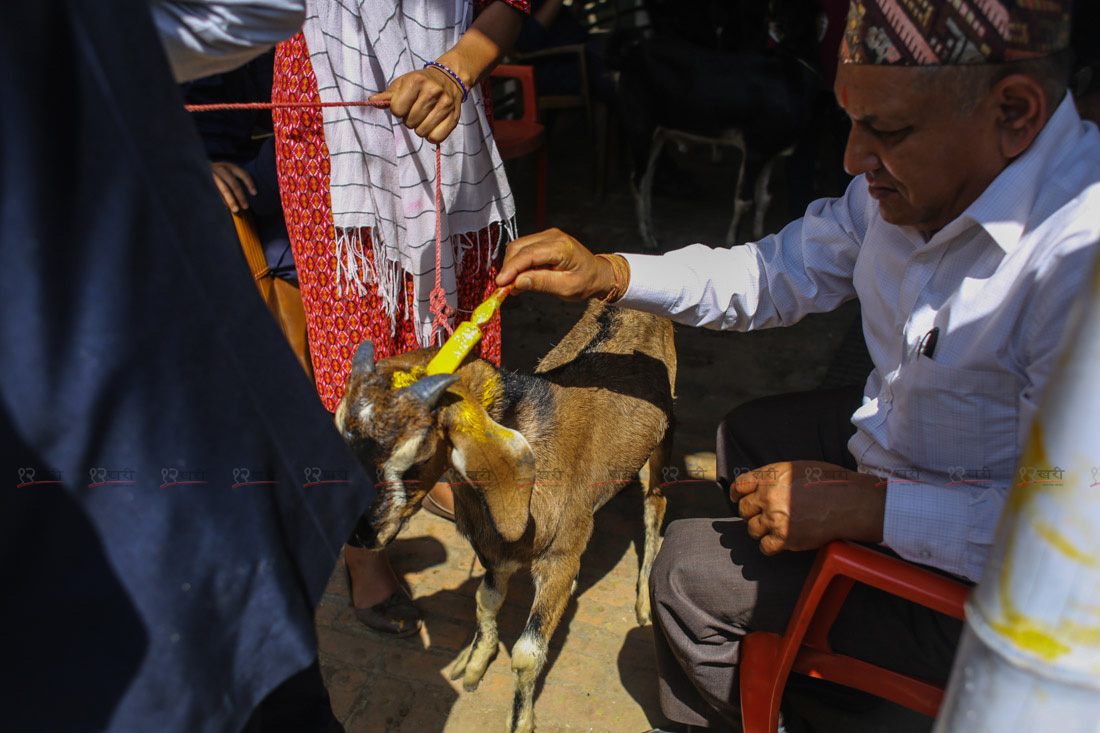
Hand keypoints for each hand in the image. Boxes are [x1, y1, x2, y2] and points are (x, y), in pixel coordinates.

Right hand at [210, 161, 255, 212]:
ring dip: (231, 201)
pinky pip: (215, 192)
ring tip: (236, 210)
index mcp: (230, 166)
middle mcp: (221, 169)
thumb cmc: (218, 173)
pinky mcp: (205, 181)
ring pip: (224, 189)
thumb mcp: (227, 171)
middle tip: (246, 207)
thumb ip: (236, 179)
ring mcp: (212, 175)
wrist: (197, 167)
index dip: (250, 184)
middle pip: (234, 183)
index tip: (255, 194)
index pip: (244, 174)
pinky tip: (226, 207)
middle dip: (241, 196)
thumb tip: (250, 194)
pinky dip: (221, 200)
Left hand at [371, 67, 462, 143]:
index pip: (397, 109)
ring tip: (424, 117)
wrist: (450, 78)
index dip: (398, 110)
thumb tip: (372, 100)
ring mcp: (445, 104)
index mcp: (416, 81)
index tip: (404, 105)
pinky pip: (436, 138)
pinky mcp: (454, 117)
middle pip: (409, 122)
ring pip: (422, 132)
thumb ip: (388, 95)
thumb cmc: (421, 82)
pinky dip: (431, 136)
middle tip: (415, 111)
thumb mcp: (403, 83)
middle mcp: (432, 91)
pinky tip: (432, 126)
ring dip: (419, 128)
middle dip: (409, 119)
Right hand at [495, 228, 617, 300]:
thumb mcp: (566, 287)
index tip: (500, 283)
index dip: (511, 269)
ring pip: (518, 247)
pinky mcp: (543, 240)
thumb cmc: (585, 282)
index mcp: (561, 247)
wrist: (597, 273)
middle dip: (508, 268)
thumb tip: (517, 282)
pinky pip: (524, 249)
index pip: (528, 255)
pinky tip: (519, 278)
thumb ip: (542, 283)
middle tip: (504, 289)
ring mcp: (547, 236)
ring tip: (513, 286)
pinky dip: (518, 263)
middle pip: (518, 248)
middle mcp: (552, 236)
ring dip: (511, 266)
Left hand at [733, 461, 884, 554]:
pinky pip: (765, 546)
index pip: (740, 485)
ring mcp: (775, 517)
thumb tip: (761, 486)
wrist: (851, 502)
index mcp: (771, 475)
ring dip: (760, 529)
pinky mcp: (785, 537)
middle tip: (762, 515)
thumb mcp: (799, 468)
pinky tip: (776, 542)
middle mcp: (769, 495)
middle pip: (744, 509)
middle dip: (751, 512)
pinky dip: (769, 546)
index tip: (738, 498)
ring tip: (774, 528)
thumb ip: (776, 477)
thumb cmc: (831, 483)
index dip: (737, 493)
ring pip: (752, 528)